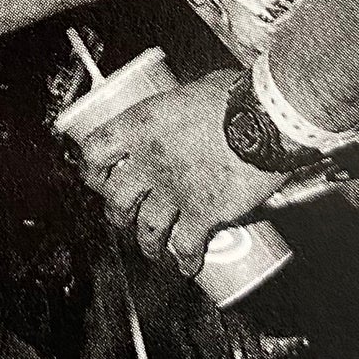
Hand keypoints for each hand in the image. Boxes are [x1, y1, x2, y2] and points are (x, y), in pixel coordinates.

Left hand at [70, 67, 278, 275]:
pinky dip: (185, 260)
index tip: (98, 176)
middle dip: (118, 213)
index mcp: (140, 125)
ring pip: (147, 229)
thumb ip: (181, 107)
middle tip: (125, 216)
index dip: (92, 169)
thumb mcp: (191, 91)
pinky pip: (186, 246)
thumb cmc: (234, 96)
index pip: (95, 152)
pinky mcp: (203, 213)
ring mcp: (174, 191)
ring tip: (153, 249)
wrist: (265, 119)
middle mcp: (149, 161)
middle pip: (117, 199)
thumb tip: (187, 112)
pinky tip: (187, 266)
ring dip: (148, 244)